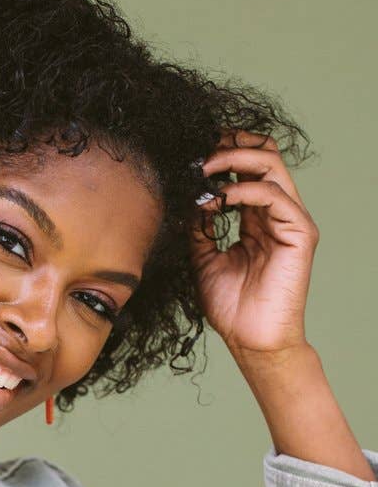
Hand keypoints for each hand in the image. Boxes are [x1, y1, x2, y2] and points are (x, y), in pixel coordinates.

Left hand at [189, 129, 319, 356]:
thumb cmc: (230, 306)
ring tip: (204, 170)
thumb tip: (187, 198)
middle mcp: (276, 212)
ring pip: (271, 166)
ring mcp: (290, 220)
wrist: (249, 339)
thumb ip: (199, 227)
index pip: (247, 168)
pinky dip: (243, 190)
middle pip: (264, 156)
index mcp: (256, 217)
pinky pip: (274, 196)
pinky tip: (218, 199)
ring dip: (233, 161)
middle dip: (231, 146)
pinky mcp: (299, 233)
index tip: (192, 156)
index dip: (223, 153)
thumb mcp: (202, 258)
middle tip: (199, 154)